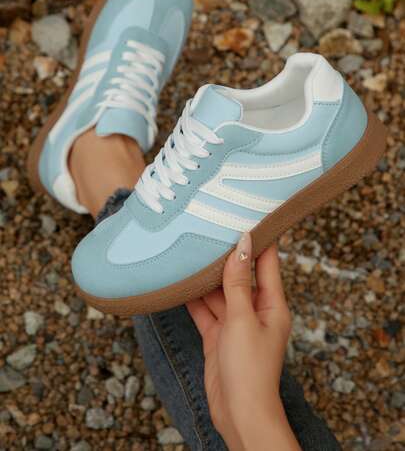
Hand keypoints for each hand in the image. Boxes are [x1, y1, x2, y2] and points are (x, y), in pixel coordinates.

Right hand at [187, 233, 300, 450]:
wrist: (238, 413)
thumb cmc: (250, 368)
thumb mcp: (242, 318)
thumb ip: (238, 282)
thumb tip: (243, 244)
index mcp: (272, 304)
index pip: (268, 262)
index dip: (261, 239)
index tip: (250, 214)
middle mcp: (255, 310)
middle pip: (240, 275)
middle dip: (226, 256)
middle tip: (210, 228)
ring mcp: (235, 324)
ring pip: (219, 292)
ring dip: (206, 277)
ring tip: (191, 251)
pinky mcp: (217, 336)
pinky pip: (205, 311)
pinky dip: (194, 299)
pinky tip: (180, 283)